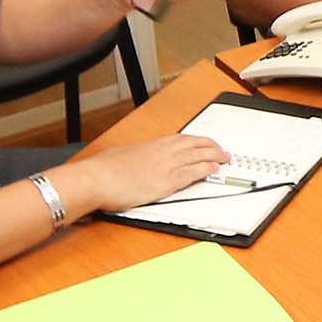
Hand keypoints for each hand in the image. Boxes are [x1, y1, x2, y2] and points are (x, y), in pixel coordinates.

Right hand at [60, 134, 229, 213]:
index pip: (181, 138)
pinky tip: (214, 170)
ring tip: (225, 158)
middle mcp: (162, 152)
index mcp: (151, 145)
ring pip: (199, 156)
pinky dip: (206, 170)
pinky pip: (193, 173)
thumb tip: (129, 158)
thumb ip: (130, 156)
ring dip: (215, 156)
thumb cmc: (101, 170)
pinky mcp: (167, 182)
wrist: (96, 179)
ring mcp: (166, 166)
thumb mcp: (119, 155)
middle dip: (211, 146)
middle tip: (222, 150)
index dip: (197, 141)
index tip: (204, 142)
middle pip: (195, 144)